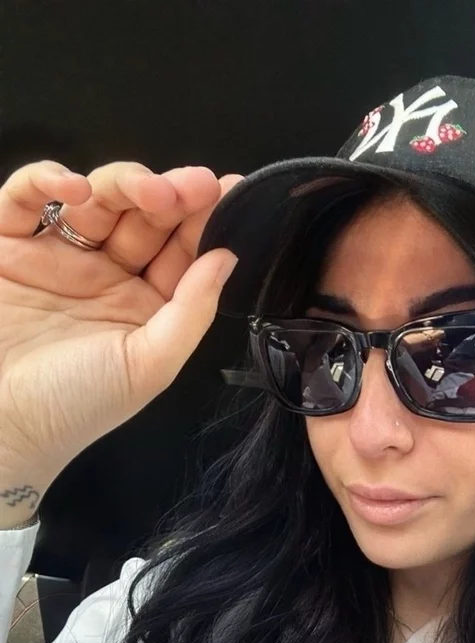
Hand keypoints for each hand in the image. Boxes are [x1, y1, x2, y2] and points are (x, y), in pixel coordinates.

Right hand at [0, 160, 240, 505]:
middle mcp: (107, 276)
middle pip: (144, 218)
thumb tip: (227, 258)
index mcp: (145, 304)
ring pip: (97, 202)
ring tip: (150, 190)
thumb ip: (192, 310)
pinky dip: (46, 182)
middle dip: (172, 196)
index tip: (229, 190)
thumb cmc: (76, 404)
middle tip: (194, 184)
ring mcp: (58, 258)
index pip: (182, 250)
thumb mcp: (150, 363)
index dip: (205, 219)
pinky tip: (74, 188)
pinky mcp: (6, 248)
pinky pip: (24, 201)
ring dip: (125, 185)